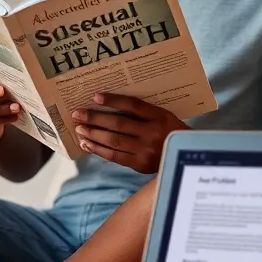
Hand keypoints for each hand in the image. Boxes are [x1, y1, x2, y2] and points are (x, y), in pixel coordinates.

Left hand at [71, 93, 187, 173]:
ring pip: (113, 141)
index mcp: (159, 117)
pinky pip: (114, 156)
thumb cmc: (170, 131)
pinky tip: (87, 144)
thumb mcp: (163, 115)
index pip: (133, 105)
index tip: (95, 97)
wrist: (184, 156)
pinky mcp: (139, 164)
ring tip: (79, 129)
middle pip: (119, 124)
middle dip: (95, 119)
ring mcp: (145, 151)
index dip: (113, 100)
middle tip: (77, 115)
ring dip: (93, 134)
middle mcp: (152, 133)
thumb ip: (143, 111)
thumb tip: (110, 104)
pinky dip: (98, 149)